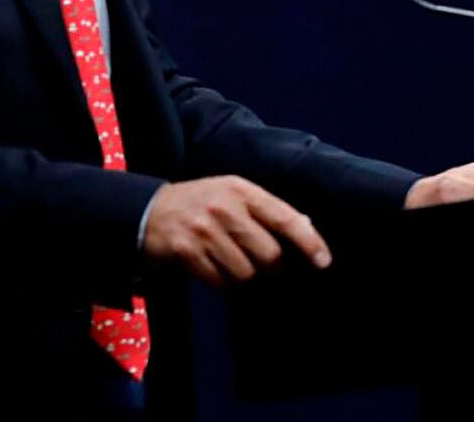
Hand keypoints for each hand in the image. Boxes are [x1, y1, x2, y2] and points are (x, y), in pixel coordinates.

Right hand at [143, 176, 329, 285]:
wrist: (149, 210)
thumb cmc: (201, 203)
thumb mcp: (233, 194)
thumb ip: (267, 209)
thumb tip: (306, 226)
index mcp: (242, 190)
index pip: (286, 218)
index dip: (309, 242)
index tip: (324, 261)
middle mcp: (226, 207)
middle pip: (269, 254)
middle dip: (271, 268)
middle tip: (264, 268)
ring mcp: (205, 229)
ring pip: (246, 272)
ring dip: (245, 278)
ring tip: (235, 267)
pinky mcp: (187, 251)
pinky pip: (220, 281)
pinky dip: (223, 283)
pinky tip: (216, 271)